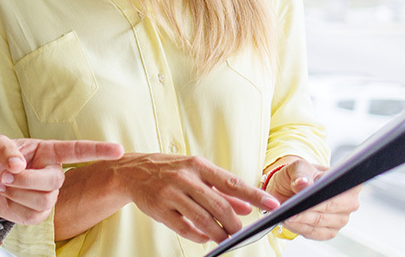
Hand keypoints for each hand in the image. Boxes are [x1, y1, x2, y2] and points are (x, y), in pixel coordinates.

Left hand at [0, 136, 123, 224]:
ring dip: (17, 192)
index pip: (78, 151)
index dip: (99, 150)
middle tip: (4, 174)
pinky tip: (8, 195)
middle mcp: (54, 173)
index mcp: (49, 152)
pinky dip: (14, 205)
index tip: (119, 151)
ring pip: (44, 200)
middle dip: (26, 180)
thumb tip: (18, 164)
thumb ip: (6, 150)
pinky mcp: (39, 213)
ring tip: (3, 182)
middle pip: (54, 182)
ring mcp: (48, 194)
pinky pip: (33, 216)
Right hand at [114, 153, 280, 243]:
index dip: (254, 195)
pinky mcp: (159, 208)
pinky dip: (199, 236)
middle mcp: (185, 178)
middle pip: (219, 205)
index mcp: (198, 165)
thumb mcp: (196, 172)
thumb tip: (247, 207)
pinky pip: (185, 228)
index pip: (232, 182)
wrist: (131, 171)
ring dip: (219, 233)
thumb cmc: (168, 170)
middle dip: (234, 224)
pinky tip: (205, 238)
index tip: (273, 205)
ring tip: (226, 238)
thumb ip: (222, 190)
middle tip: (240, 232)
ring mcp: (171, 193)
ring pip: (203, 219)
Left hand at [264, 156, 360, 239]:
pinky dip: (300, 228)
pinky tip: (289, 222)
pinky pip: (315, 233)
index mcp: (346, 181)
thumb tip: (303, 184)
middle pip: (330, 208)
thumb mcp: (297, 167)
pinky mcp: (330, 231)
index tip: (307, 195)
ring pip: (321, 222)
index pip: (341, 188)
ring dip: (301, 220)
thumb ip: (300, 174)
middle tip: (290, 210)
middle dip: (308, 209)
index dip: (325, 193)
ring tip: (285, 215)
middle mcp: (349, 202)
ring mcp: (341, 219)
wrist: (291, 188)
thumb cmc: (300, 175)